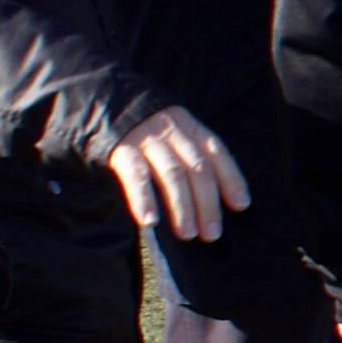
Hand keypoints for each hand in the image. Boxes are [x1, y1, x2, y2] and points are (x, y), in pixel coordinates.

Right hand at [107, 108, 250, 241]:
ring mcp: (147, 139)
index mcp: (189, 127)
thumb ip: (189, 157)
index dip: (231, 178)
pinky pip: (136, 177)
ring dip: (183, 206)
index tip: (241, 205)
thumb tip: (212, 200)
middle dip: (208, 203)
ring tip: (188, 234)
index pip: (217, 152)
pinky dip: (144, 199)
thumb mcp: (171, 134)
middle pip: (198, 168)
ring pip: (172, 174)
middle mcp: (172, 131)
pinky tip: (150, 222)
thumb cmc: (143, 133)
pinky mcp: (121, 150)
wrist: (100, 108)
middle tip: (212, 234)